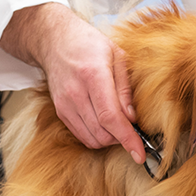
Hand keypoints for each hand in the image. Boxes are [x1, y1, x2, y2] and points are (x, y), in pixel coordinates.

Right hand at [0, 3, 143, 163]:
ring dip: (110, 140)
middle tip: (134, 129)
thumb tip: (133, 119)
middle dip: (122, 139)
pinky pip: (81, 136)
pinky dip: (96, 137)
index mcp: (93, 75)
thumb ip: (126, 89)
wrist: (55, 41)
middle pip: (102, 133)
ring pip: (92, 139)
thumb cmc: (89, 44)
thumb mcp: (117, 56)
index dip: (127, 139)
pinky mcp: (60, 111)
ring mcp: (65, 104)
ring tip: (120, 125)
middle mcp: (76, 93)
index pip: (111, 117)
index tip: (139, 154)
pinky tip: (105, 125)